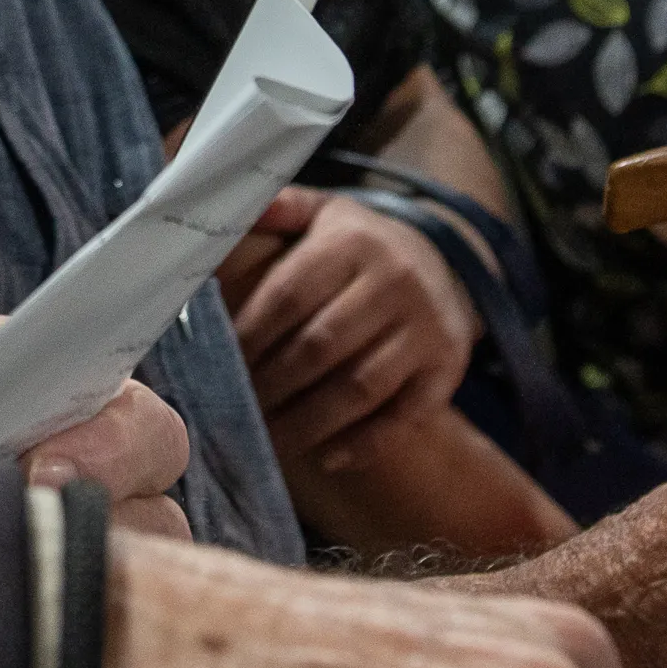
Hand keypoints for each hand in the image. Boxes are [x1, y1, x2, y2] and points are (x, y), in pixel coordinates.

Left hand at [221, 193, 481, 468]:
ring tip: (270, 441)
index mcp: (353, 241)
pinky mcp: (447, 369)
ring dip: (308, 423)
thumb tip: (221, 211)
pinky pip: (402, 418)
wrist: (443, 262)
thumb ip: (276, 210)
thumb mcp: (322, 214)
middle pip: (319, 347)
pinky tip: (325, 457)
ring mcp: (426, 328)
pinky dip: (362, 445)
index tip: (219, 362)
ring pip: (358, 389)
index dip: (249, 336)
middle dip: (271, 385)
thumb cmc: (358, 246)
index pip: (288, 295)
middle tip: (237, 410)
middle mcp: (396, 281)